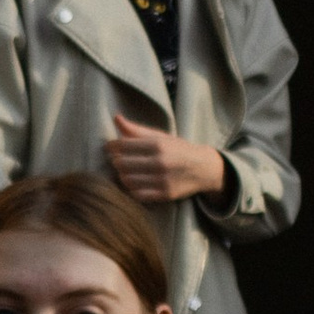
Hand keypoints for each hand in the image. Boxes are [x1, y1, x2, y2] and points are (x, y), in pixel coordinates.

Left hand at [106, 119, 227, 207]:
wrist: (203, 168)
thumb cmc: (177, 149)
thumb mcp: (160, 136)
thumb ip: (136, 130)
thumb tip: (116, 118)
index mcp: (158, 145)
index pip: (123, 146)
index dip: (112, 146)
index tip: (110, 147)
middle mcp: (160, 162)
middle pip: (122, 164)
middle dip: (116, 161)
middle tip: (118, 160)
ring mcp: (162, 180)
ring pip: (127, 180)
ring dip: (122, 176)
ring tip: (126, 171)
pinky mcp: (164, 195)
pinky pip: (137, 194)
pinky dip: (132, 189)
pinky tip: (134, 183)